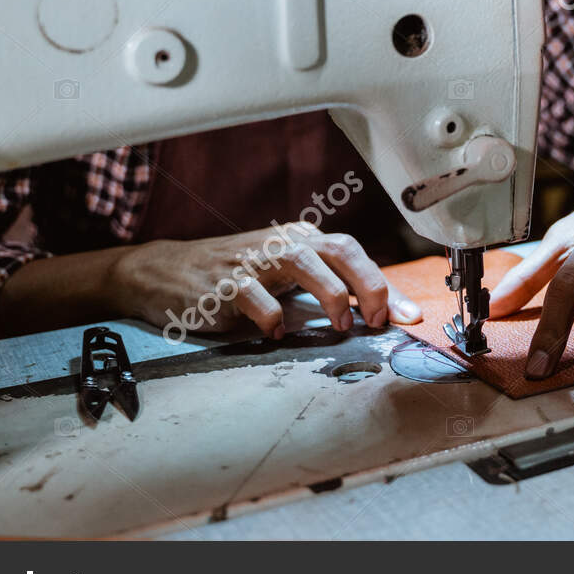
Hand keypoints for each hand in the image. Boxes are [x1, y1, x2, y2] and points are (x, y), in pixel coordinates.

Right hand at [108, 226, 421, 339]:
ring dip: (329, 293)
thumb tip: (382, 312)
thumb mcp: (284, 277)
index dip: (384, 283)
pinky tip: (276, 333)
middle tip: (378, 318)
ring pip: (301, 262)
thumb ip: (327, 290)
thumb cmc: (235, 276)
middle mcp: (281, 243)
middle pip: (337, 249)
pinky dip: (270, 317)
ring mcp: (251, 260)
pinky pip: (252, 296)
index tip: (408, 315)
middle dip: (367, 283)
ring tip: (341, 324)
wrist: (164, 272)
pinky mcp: (221, 282)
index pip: (353, 252)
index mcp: (301, 240)